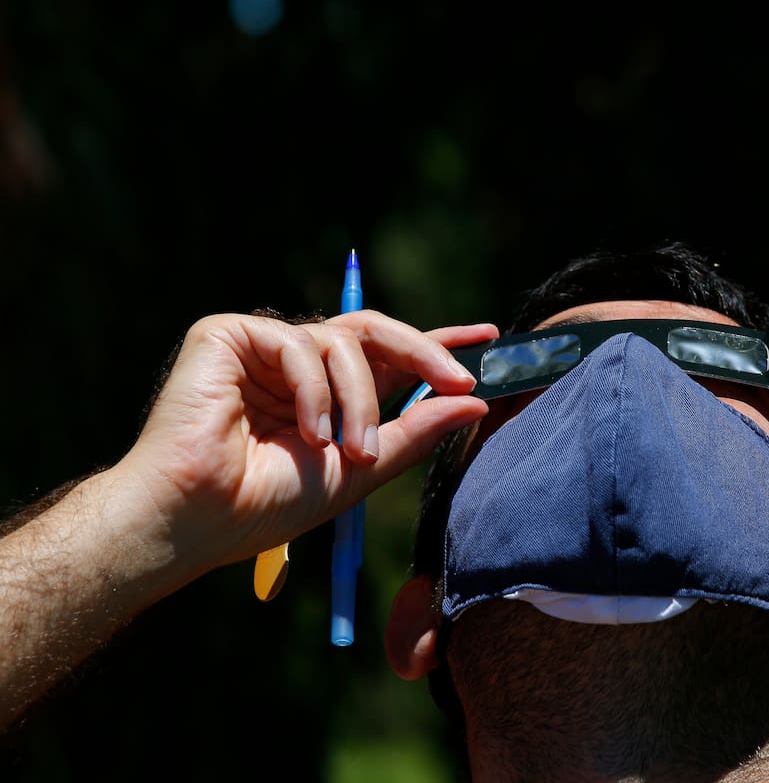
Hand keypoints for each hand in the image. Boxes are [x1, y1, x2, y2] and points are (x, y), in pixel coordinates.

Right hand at [114, 310, 496, 579]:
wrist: (198, 518)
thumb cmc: (268, 502)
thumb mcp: (361, 471)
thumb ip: (414, 434)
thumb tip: (475, 404)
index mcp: (329, 395)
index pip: (390, 358)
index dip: (438, 346)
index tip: (488, 340)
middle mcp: (300, 366)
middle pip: (376, 333)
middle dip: (425, 353)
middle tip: (461, 380)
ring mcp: (264, 348)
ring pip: (344, 340)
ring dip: (361, 400)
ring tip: (351, 452)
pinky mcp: (228, 335)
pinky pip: (298, 343)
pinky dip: (313, 390)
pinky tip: (305, 431)